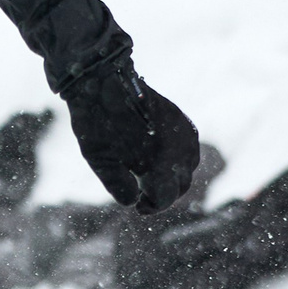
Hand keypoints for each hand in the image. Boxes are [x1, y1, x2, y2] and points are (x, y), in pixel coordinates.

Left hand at [60, 53, 199, 212]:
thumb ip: (117, 184)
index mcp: (160, 163)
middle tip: (143, 196)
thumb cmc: (97, 122)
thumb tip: (132, 202)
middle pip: (180, 186)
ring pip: (188, 169)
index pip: (166, 198)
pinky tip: (159, 158)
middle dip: (163, 195)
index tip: (138, 207)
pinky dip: (178, 161)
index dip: (152, 206)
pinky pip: (190, 151)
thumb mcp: (99, 159)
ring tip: (150, 177)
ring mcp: (185, 135)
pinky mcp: (185, 122)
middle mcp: (180, 151)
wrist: (105, 81)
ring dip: (172, 178)